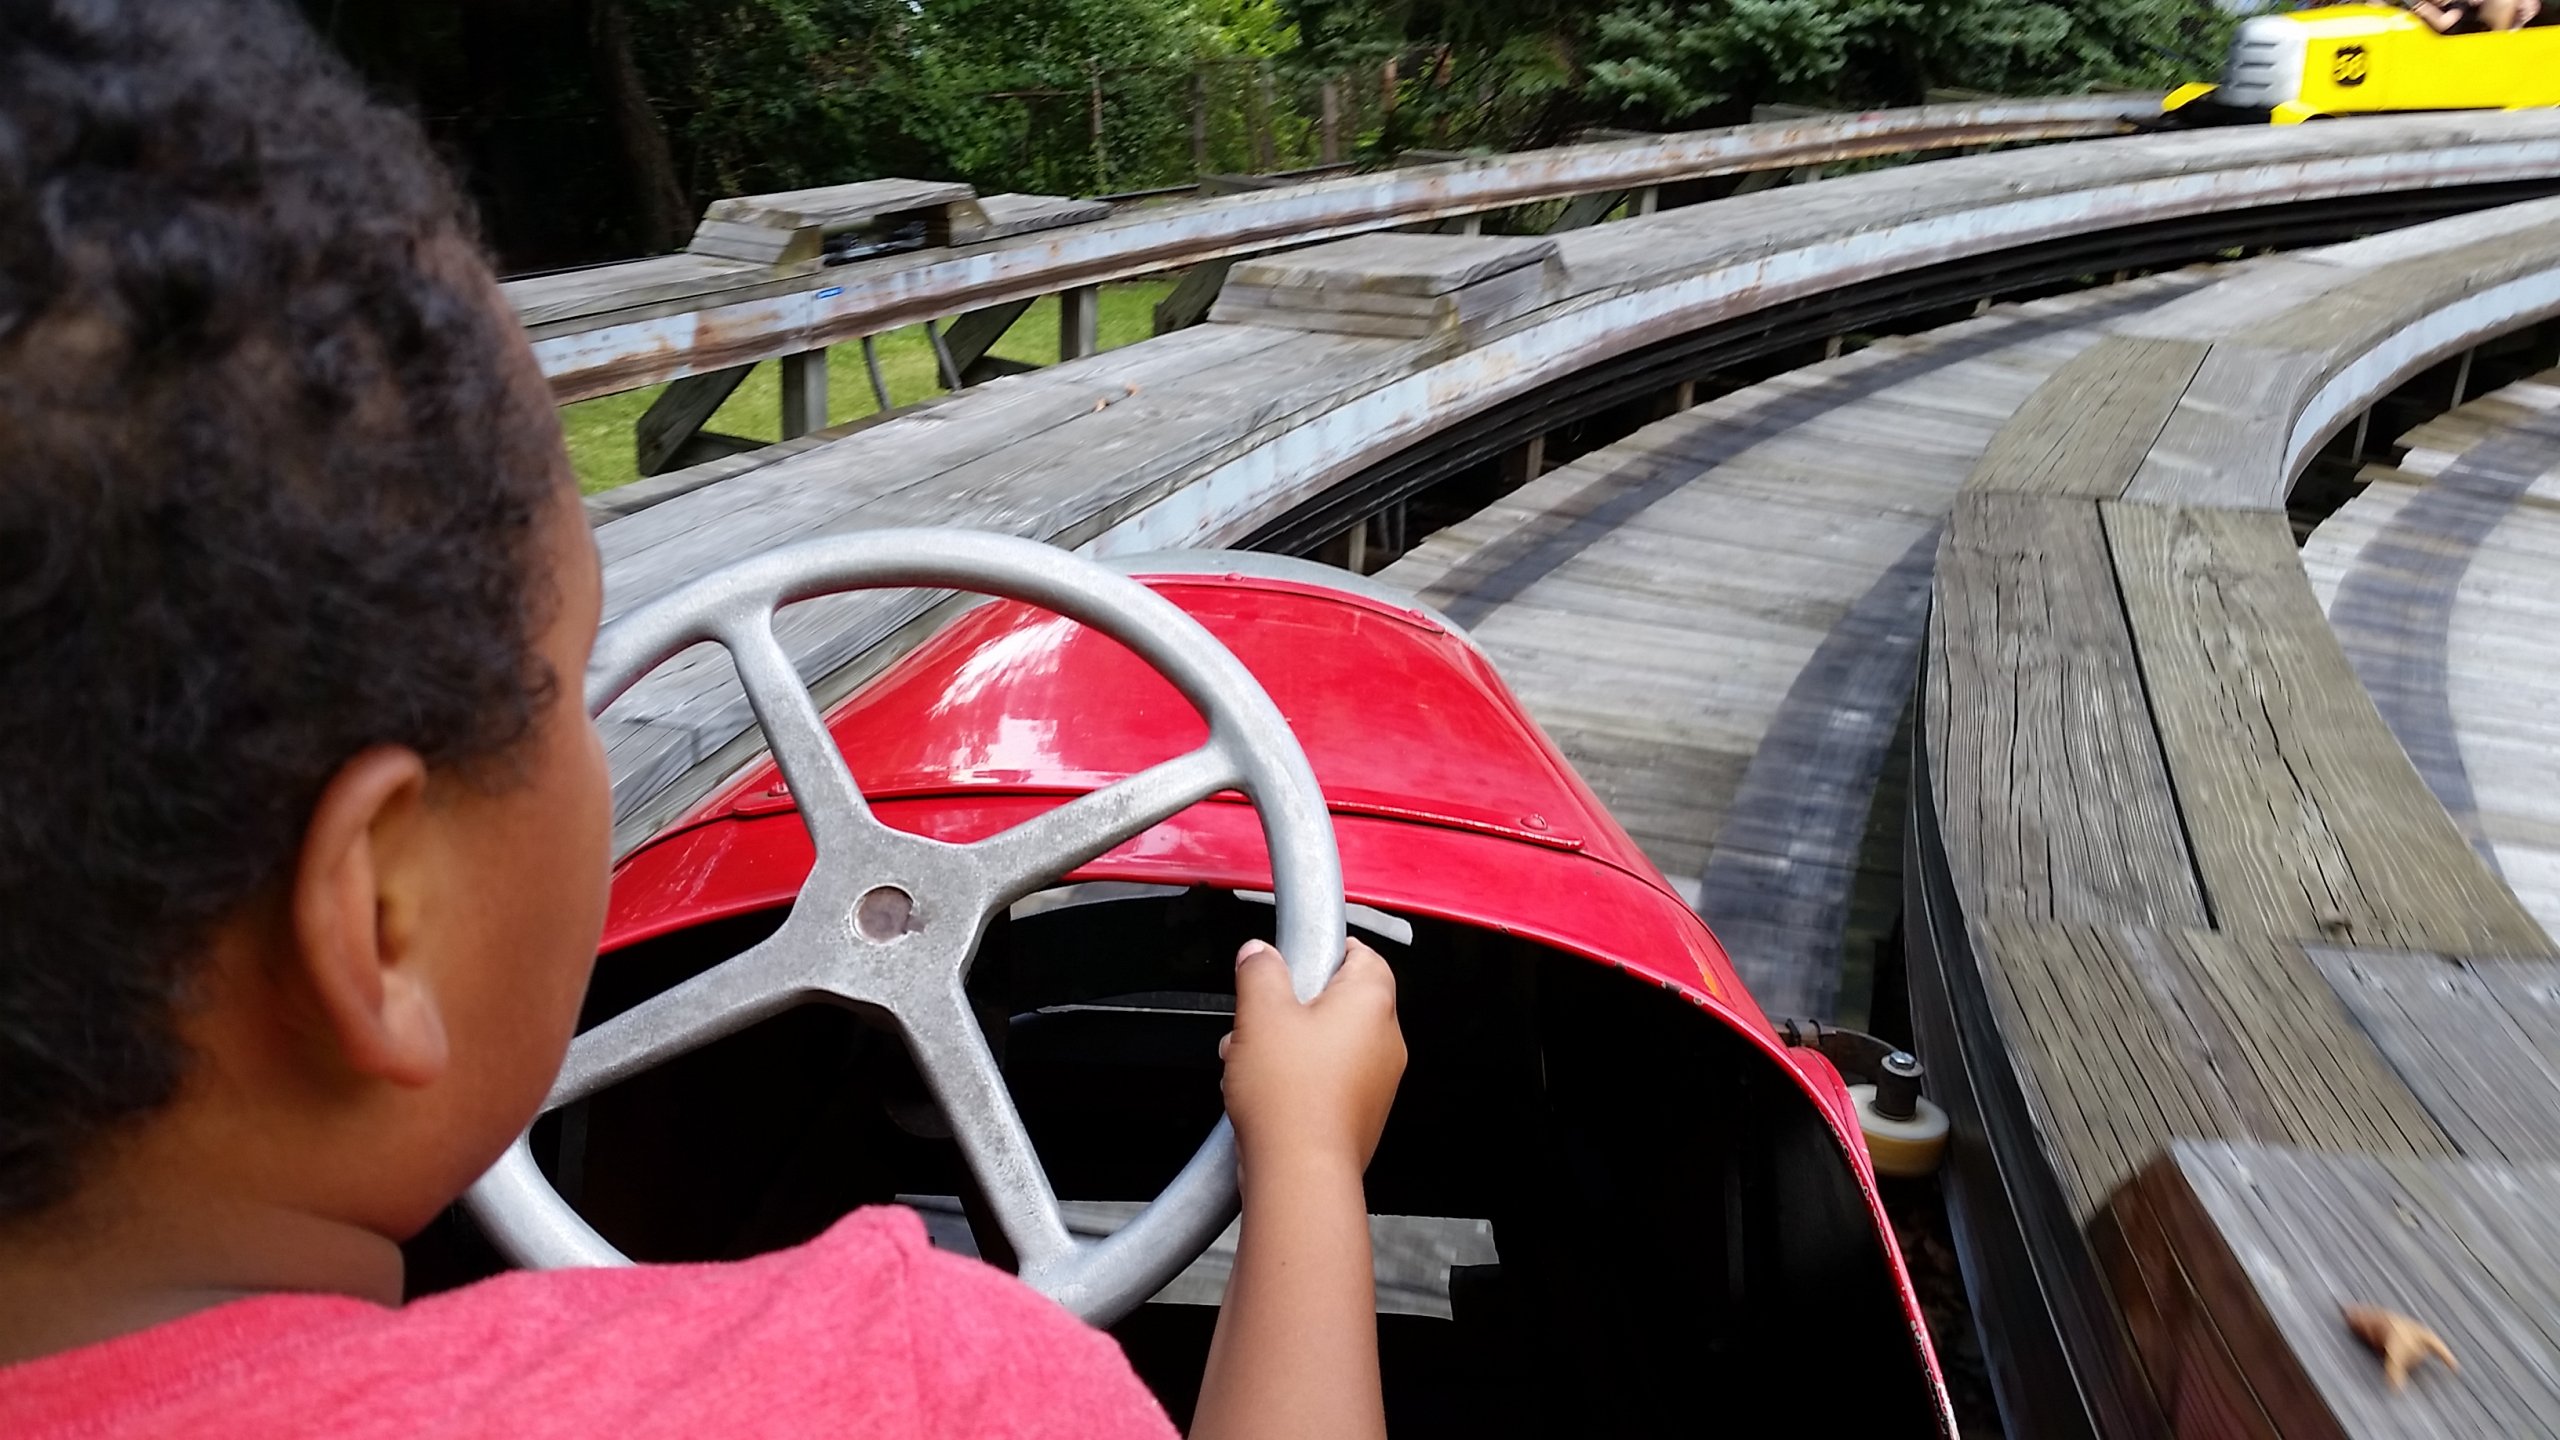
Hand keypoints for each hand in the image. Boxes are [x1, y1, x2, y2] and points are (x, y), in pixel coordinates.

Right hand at [1219, 938, 1405, 1179]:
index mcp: (1372, 1002)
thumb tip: (1259, 953)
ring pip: (1328, 1043)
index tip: (1295, 956)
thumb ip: (1260, 971)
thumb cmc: (1291, 1097)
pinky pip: (1329, 1080)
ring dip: (1288, 1045)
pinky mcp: (1361, 1113)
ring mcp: (1377, 1081)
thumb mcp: (1260, 1013)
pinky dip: (1298, 1079)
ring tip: (1252, 1059)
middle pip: (1338, 1001)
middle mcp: (1386, 1040)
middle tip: (1261, 1016)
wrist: (1299, 1171)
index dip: (1326, 950)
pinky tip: (1264, 1091)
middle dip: (1292, 1006)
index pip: (1363, 954)